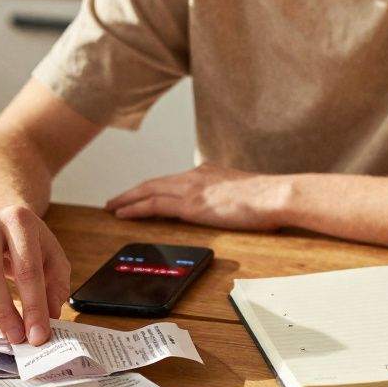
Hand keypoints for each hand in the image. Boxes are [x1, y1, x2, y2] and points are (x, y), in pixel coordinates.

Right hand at [0, 205, 70, 344]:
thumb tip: (48, 317)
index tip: (38, 334)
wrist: (2, 223)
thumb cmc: (30, 245)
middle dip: (4, 313)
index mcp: (19, 219)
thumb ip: (56, 286)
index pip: (26, 268)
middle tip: (17, 337)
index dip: (33, 306)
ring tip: (3, 329)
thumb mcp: (53, 258)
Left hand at [104, 163, 288, 230]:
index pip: (172, 180)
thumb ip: (229, 196)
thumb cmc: (268, 198)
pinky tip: (123, 214)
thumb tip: (230, 206)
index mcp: (207, 172)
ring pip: (148, 191)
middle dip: (133, 192)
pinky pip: (153, 204)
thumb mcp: (244, 191)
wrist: (275, 195)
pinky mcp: (190, 204)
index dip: (153, 187)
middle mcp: (195, 176)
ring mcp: (191, 188)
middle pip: (154, 182)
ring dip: (127, 199)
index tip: (142, 193)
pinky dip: (135, 208)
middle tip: (116, 200)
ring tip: (112, 207)